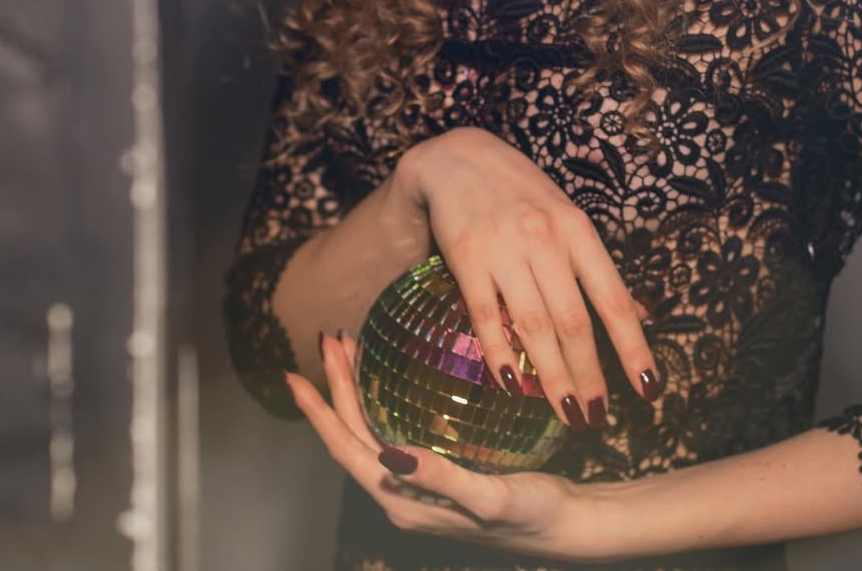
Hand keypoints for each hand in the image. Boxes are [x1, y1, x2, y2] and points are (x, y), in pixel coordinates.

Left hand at [285, 331, 604, 561]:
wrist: (566, 525)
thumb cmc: (531, 514)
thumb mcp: (489, 498)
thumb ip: (442, 479)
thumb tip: (392, 455)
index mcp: (402, 501)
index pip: (347, 449)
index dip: (319, 412)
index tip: (295, 375)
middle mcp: (402, 493)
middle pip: (353, 433)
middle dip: (336, 386)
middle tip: (331, 337)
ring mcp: (418, 483)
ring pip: (371, 429)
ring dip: (357, 388)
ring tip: (352, 347)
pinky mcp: (437, 470)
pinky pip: (395, 427)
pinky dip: (384, 396)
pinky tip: (395, 374)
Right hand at [392, 128, 658, 431]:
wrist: (457, 158)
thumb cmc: (521, 193)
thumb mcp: (567, 218)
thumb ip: (597, 268)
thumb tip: (641, 316)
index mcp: (577, 229)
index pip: (612, 298)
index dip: (633, 347)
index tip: (648, 390)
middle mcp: (544, 238)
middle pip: (573, 321)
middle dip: (589, 376)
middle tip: (596, 419)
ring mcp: (504, 248)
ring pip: (534, 325)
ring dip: (552, 377)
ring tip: (566, 413)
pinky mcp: (466, 258)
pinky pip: (485, 316)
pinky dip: (500, 354)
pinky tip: (513, 385)